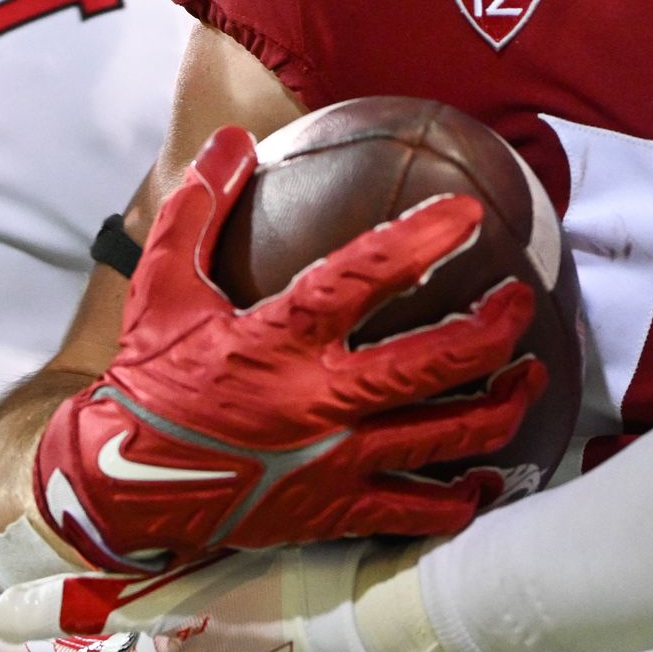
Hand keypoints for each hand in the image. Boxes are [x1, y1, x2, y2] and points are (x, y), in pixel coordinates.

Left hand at [0, 541, 442, 651]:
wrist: (382, 617)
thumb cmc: (283, 590)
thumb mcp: (171, 591)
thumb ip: (80, 604)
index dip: (15, 644)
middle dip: (59, 641)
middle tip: (20, 623)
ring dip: (106, 638)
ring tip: (82, 618)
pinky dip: (152, 638)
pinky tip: (165, 620)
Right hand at [35, 128, 543, 572]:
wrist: (120, 486)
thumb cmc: (149, 381)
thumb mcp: (160, 288)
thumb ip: (198, 210)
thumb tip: (233, 140)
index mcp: (279, 341)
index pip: (363, 278)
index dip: (420, 241)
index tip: (467, 213)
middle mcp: (318, 402)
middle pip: (434, 365)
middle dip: (492, 331)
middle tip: (521, 302)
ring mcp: (334, 463)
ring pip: (445, 438)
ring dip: (502, 406)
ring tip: (531, 376)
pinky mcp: (335, 511)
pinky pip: (417, 511)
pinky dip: (461, 499)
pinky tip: (487, 478)